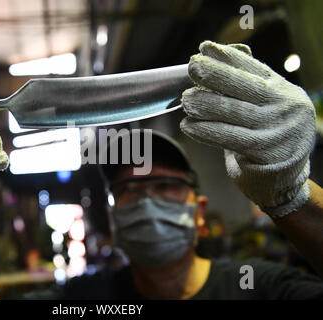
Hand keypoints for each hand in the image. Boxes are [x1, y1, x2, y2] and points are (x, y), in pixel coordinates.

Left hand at [180, 41, 315, 217]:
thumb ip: (246, 87)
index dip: (228, 57)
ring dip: (205, 104)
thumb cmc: (265, 137)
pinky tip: (187, 125)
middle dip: (215, 74)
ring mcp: (276, 129)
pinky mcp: (265, 152)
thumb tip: (210, 59)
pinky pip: (228, 138)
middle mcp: (284, 106)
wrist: (284, 180)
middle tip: (192, 66)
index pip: (253, 68)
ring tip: (185, 100)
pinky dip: (205, 131)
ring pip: (233, 112)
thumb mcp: (266, 107)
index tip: (204, 49)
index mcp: (283, 89)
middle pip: (244, 86)